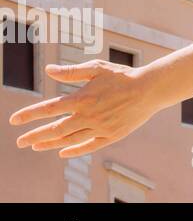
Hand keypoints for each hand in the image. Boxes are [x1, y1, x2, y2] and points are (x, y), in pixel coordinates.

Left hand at [9, 60, 162, 158]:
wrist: (151, 88)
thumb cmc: (123, 75)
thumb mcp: (97, 68)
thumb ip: (71, 71)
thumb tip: (48, 70)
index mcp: (82, 98)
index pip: (49, 109)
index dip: (29, 115)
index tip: (14, 120)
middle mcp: (88, 116)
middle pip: (55, 129)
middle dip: (34, 136)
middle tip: (19, 142)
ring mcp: (100, 128)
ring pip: (69, 140)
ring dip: (50, 144)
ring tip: (35, 146)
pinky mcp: (111, 135)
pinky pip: (88, 146)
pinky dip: (73, 151)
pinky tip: (62, 152)